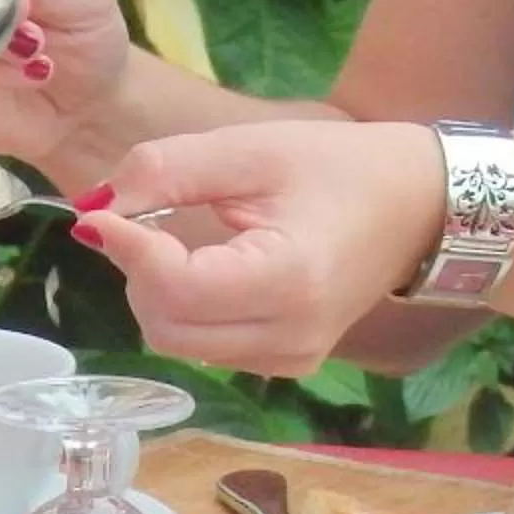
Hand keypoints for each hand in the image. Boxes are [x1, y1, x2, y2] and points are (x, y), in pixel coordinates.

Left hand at [69, 121, 445, 377]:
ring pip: (179, 342)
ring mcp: (290, 359)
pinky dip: (187, 310)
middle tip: (145, 220)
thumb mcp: (250, 148)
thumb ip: (165, 170)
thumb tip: (94, 205)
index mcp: (289, 280)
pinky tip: (207, 268)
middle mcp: (290, 337)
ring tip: (179, 239)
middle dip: (139, 274)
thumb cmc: (340, 167)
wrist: (419, 206)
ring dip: (158, 292)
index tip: (101, 212)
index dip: (127, 250)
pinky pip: (207, 346)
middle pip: (166, 327)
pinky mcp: (286, 364)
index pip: (174, 288)